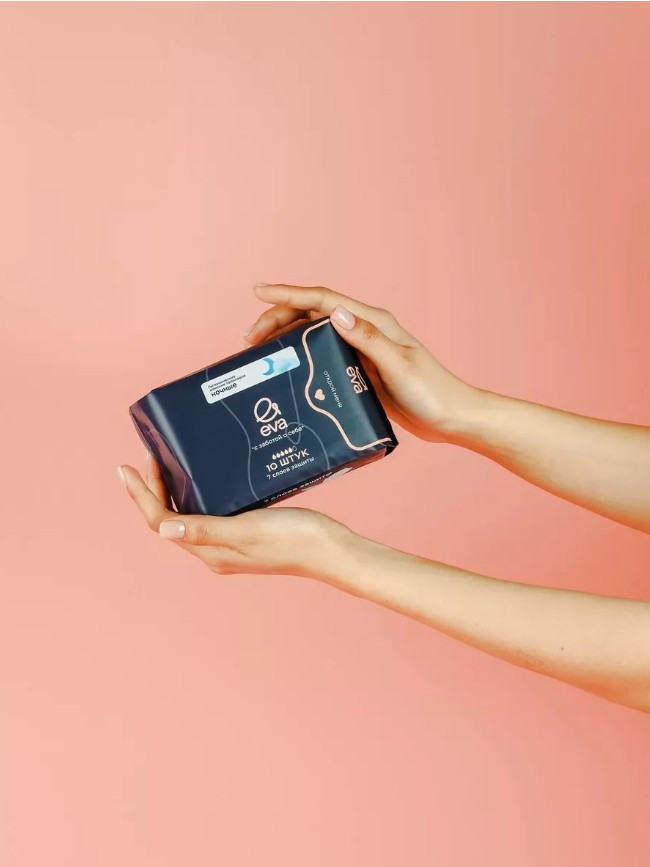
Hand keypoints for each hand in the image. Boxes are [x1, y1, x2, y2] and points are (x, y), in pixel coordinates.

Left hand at [117, 455, 352, 577]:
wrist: (332, 550)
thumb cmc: (294, 539)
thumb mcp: (247, 530)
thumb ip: (206, 529)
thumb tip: (162, 528)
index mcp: (211, 552)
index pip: (161, 522)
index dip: (141, 495)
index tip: (127, 467)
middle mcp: (216, 550)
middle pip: (171, 518)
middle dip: (153, 490)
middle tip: (147, 456)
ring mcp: (231, 543)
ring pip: (189, 515)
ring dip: (173, 491)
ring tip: (166, 463)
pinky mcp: (247, 532)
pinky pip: (210, 512)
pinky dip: (198, 493)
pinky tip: (205, 476)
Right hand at [245, 283, 480, 442]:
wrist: (449, 417)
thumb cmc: (431, 392)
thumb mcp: (397, 365)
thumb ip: (368, 339)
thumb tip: (335, 313)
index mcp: (372, 322)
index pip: (322, 300)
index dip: (288, 294)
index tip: (259, 292)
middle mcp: (364, 331)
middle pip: (311, 315)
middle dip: (278, 320)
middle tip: (250, 339)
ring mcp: (360, 351)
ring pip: (313, 335)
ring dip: (286, 338)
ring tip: (260, 352)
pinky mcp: (359, 371)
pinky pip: (321, 356)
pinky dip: (300, 358)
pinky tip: (287, 370)